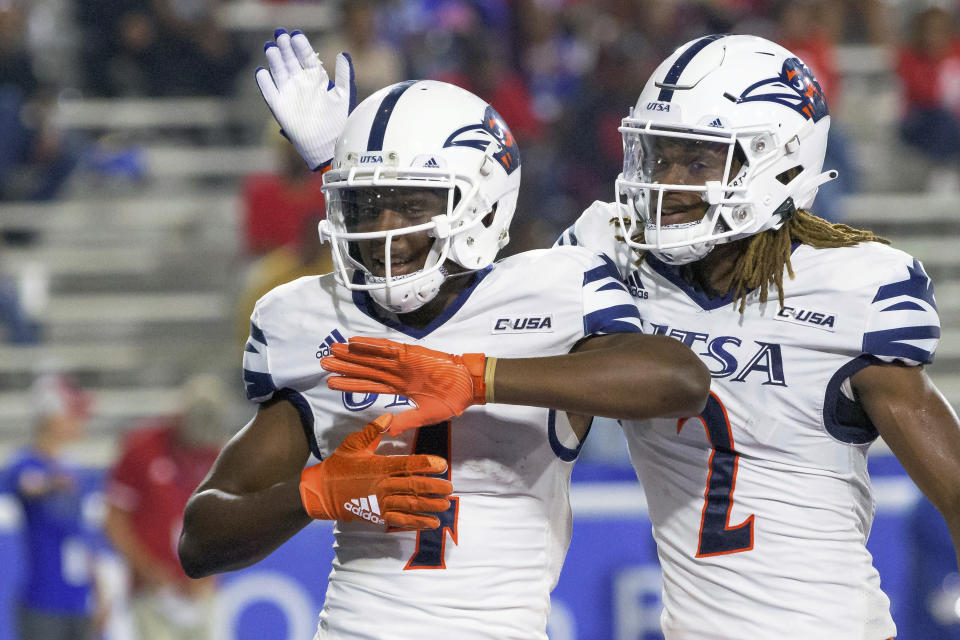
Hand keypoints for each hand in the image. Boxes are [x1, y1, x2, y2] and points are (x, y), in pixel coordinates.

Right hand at [255, 28, 354, 170]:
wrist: (328, 145)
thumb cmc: (339, 121)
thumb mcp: (345, 95)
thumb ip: (344, 74)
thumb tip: (344, 53)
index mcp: (316, 79)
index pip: (306, 58)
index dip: (301, 46)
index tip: (296, 35)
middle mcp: (301, 84)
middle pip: (290, 61)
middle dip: (285, 47)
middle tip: (280, 34)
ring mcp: (289, 94)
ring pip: (278, 72)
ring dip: (274, 60)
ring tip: (271, 47)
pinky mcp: (279, 107)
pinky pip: (268, 91)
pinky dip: (264, 82)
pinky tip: (261, 71)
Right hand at [299, 414, 451, 528]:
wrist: (322, 492)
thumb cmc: (339, 465)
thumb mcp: (353, 444)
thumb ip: (373, 431)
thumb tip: (389, 416)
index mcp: (380, 466)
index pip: (407, 465)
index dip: (426, 465)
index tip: (442, 465)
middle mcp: (383, 485)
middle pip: (413, 487)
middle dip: (434, 488)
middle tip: (450, 488)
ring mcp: (381, 502)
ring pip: (410, 505)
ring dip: (430, 506)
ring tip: (445, 505)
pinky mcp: (378, 515)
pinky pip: (401, 520)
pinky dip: (417, 522)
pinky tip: (431, 522)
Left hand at [321, 337, 486, 434]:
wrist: (469, 387)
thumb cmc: (450, 400)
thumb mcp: (424, 416)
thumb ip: (404, 421)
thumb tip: (385, 432)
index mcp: (399, 388)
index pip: (369, 385)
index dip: (350, 383)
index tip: (331, 382)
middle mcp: (397, 373)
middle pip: (365, 369)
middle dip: (344, 366)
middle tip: (323, 362)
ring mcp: (403, 362)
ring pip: (371, 357)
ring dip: (352, 353)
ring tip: (332, 350)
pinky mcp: (411, 353)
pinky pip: (387, 348)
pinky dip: (371, 344)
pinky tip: (354, 342)